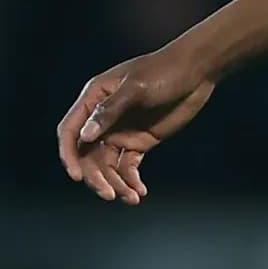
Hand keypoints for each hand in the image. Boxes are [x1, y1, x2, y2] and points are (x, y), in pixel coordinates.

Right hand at [55, 48, 217, 204]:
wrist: (198, 72)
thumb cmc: (165, 70)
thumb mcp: (137, 87)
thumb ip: (110, 110)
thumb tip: (85, 136)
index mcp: (94, 99)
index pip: (70, 131)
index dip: (69, 155)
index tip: (77, 176)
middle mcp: (102, 119)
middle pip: (88, 155)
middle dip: (96, 177)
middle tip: (110, 193)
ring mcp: (120, 132)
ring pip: (107, 165)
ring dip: (115, 183)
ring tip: (131, 197)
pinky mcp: (140, 142)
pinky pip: (128, 166)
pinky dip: (131, 180)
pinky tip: (140, 192)